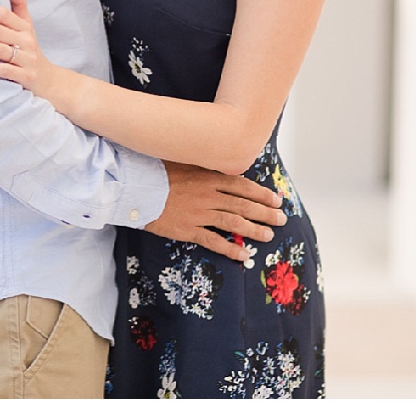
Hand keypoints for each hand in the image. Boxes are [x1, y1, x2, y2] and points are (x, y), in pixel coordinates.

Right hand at [147, 161, 286, 261]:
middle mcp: (208, 195)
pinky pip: (214, 241)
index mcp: (207, 176)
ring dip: (254, 230)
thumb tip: (215, 164)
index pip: (241, 185)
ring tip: (268, 236)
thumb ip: (199, 164)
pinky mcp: (189, 230)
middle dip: (265, 212)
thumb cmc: (154, 170)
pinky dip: (230, 249)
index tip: (276, 198)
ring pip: (234, 222)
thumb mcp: (179, 159)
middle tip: (281, 219)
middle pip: (243, 204)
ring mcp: (199, 213)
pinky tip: (243, 255)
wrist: (134, 187)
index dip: (261, 193)